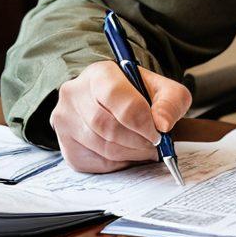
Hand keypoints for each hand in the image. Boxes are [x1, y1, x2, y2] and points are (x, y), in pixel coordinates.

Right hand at [51, 61, 190, 173]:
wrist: (116, 102)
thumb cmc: (141, 95)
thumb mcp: (164, 90)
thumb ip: (171, 102)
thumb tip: (163, 124)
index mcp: (100, 73)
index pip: (117, 98)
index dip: (141, 121)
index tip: (158, 133)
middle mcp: (74, 93)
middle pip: (108, 127)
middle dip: (138, 141)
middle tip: (155, 145)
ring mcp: (64, 119)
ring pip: (102, 147)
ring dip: (131, 153)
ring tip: (145, 149)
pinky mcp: (65, 144)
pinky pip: (94, 163)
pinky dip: (118, 163)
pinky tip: (128, 153)